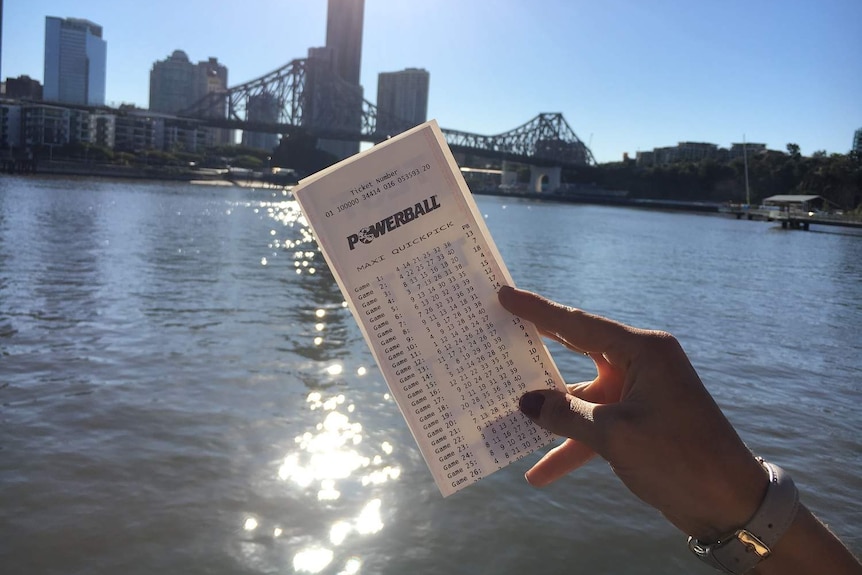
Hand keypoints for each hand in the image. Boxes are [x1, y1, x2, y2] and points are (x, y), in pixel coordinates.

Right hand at [498, 286, 767, 540]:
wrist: (730, 504)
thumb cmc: (678, 459)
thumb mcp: (615, 436)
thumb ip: (565, 415)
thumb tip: (525, 402)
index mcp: (642, 352)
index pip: (577, 324)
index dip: (537, 311)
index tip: (504, 295)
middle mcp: (640, 364)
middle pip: (576, 350)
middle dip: (538, 349)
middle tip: (500, 331)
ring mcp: (639, 393)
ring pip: (581, 396)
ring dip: (551, 415)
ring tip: (504, 415)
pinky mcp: (638, 421)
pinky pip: (594, 425)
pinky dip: (571, 444)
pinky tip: (539, 471)